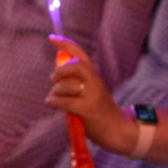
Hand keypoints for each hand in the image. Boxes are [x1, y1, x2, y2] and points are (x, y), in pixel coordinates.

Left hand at [47, 35, 129, 149]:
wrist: (117, 129)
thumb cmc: (99, 110)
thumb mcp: (90, 90)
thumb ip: (76, 79)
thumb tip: (57, 68)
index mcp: (94, 75)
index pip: (80, 54)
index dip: (65, 44)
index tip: (51, 38)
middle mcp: (95, 82)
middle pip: (77, 65)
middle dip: (61, 70)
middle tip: (53, 79)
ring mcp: (93, 96)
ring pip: (69, 85)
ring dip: (56, 90)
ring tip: (53, 96)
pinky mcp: (88, 110)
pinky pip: (67, 102)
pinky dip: (55, 101)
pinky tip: (51, 102)